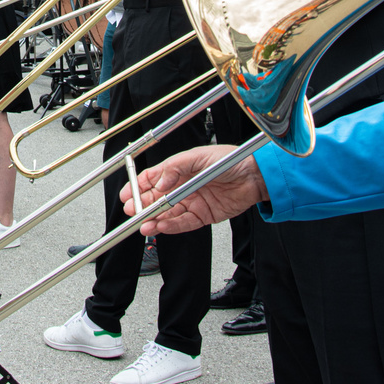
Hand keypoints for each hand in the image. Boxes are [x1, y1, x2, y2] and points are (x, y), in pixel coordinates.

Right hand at [120, 146, 266, 234]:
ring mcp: (192, 202)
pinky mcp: (203, 216)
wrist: (255, 176)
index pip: (152, 179)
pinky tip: (161, 227)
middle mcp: (183, 186)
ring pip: (168, 214)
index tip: (127, 194)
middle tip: (132, 211)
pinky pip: (184, 223)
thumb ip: (176, 168)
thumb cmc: (230, 160)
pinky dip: (172, 226)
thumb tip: (158, 182)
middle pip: (157, 199)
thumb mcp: (198, 157)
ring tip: (144, 224)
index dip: (138, 187)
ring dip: (155, 219)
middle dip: (142, 205)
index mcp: (178, 169)